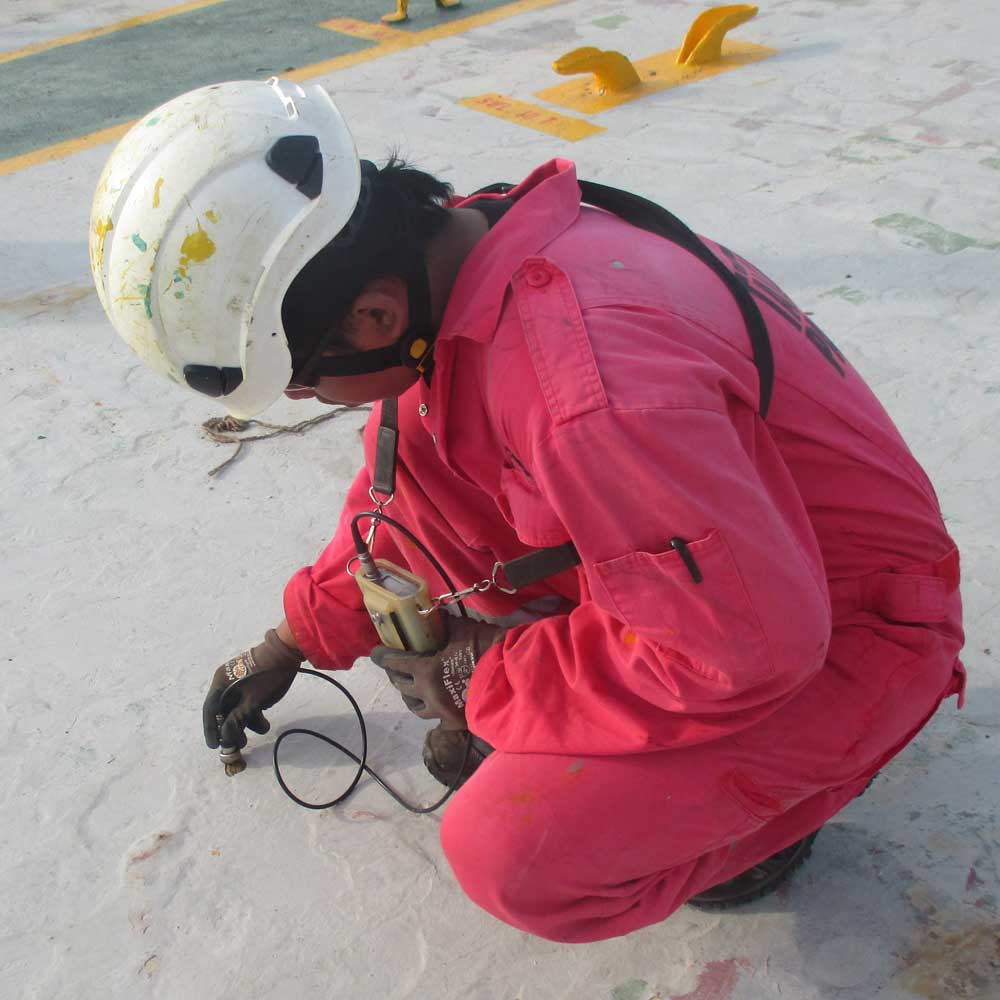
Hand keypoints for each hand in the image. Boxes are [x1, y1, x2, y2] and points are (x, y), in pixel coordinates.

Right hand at [202, 629, 303, 750]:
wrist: (288, 650)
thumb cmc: (267, 677)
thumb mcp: (252, 702)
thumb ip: (236, 721)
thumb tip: (224, 738)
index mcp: (220, 683)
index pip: (211, 710)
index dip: (211, 730)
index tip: (215, 746)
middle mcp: (226, 681)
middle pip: (224, 710)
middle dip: (233, 728)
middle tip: (242, 743)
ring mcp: (238, 681)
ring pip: (237, 707)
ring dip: (246, 721)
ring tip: (263, 729)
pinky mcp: (250, 682)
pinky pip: (246, 701)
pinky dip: (253, 712)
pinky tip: (264, 720)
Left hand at [370, 617, 504, 728]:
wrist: (514, 676)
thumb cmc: (488, 649)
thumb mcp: (463, 630)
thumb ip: (445, 625)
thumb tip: (435, 614)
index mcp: (427, 671)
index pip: (396, 664)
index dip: (383, 657)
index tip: (375, 654)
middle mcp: (429, 695)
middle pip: (402, 688)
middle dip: (396, 676)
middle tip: (395, 669)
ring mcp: (442, 712)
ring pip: (416, 708)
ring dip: (411, 697)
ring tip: (412, 690)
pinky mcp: (456, 723)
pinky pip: (438, 721)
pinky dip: (434, 713)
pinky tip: (436, 706)